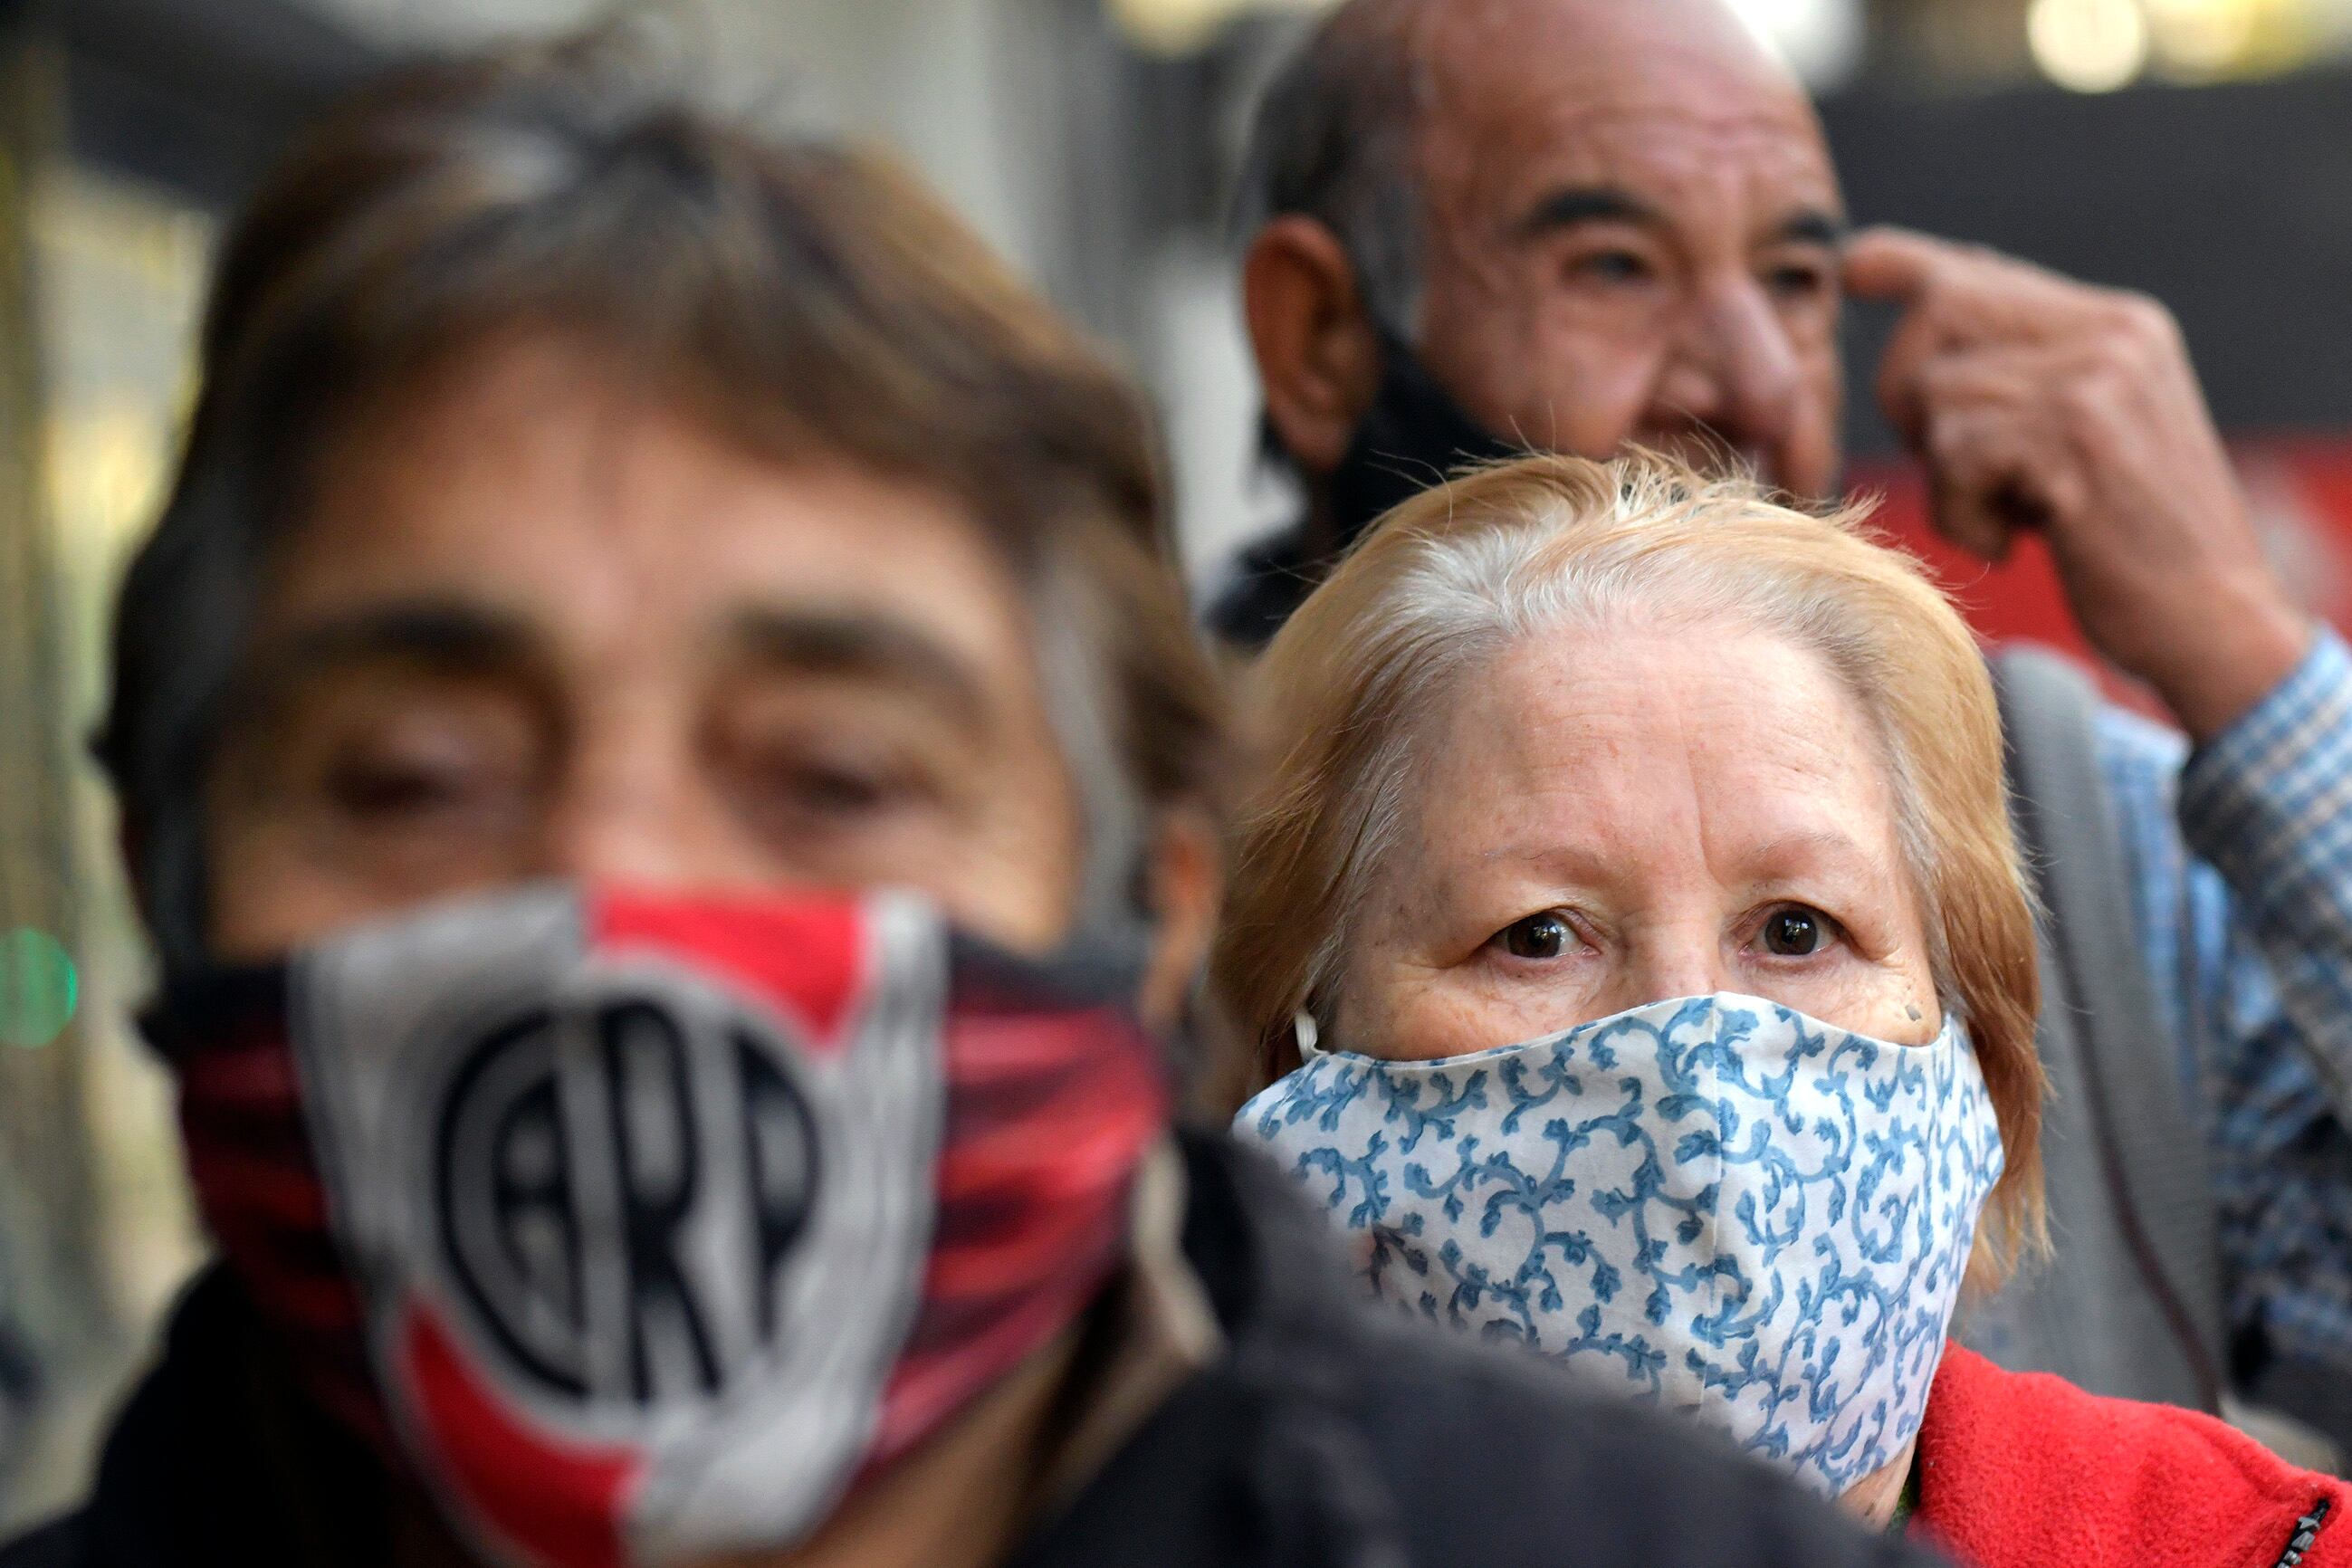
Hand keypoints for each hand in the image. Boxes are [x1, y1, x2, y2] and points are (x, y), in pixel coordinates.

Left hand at [1843, 226, 2309, 739]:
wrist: (2216, 621)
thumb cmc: (2130, 545)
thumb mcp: (2083, 437)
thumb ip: (2019, 378)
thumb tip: (1919, 298)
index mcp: (2116, 324)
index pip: (1978, 271)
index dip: (1902, 265)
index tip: (1855, 267)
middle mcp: (2112, 331)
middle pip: (1939, 311)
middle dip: (1908, 396)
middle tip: (1955, 470)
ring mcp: (2099, 378)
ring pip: (1939, 393)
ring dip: (1948, 478)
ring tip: (2012, 518)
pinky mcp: (2078, 437)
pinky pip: (1955, 454)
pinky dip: (1963, 516)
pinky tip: (2015, 544)